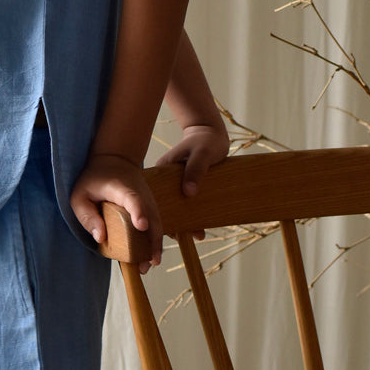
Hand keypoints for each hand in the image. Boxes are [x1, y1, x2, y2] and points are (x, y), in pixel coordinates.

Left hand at [69, 153, 162, 273]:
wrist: (116, 159)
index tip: (141, 226)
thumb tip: (101, 238)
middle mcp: (140, 194)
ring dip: (156, 244)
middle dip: (152, 240)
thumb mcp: (80, 194)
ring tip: (150, 264)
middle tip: (148, 263)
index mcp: (120, 188)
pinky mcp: (150, 206)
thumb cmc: (94, 179)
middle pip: (151, 216)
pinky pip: (156, 224)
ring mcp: (148, 199)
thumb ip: (87, 215)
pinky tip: (151, 256)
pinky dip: (155, 240)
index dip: (138, 212)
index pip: (132, 199)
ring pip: (157, 222)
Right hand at [153, 122, 229, 241]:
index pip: (156, 198)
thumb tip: (189, 193)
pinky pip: (186, 203)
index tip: (171, 231)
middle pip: (166, 206)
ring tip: (198, 235)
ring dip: (186, 222)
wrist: (212, 132)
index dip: (161, 216)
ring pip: (177, 207)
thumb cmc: (206, 141)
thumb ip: (195, 170)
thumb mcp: (202, 154)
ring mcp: (175, 183)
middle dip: (175, 224)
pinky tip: (202, 227)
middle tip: (187, 237)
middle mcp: (166, 180)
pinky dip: (193, 215)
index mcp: (163, 171)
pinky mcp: (186, 185)